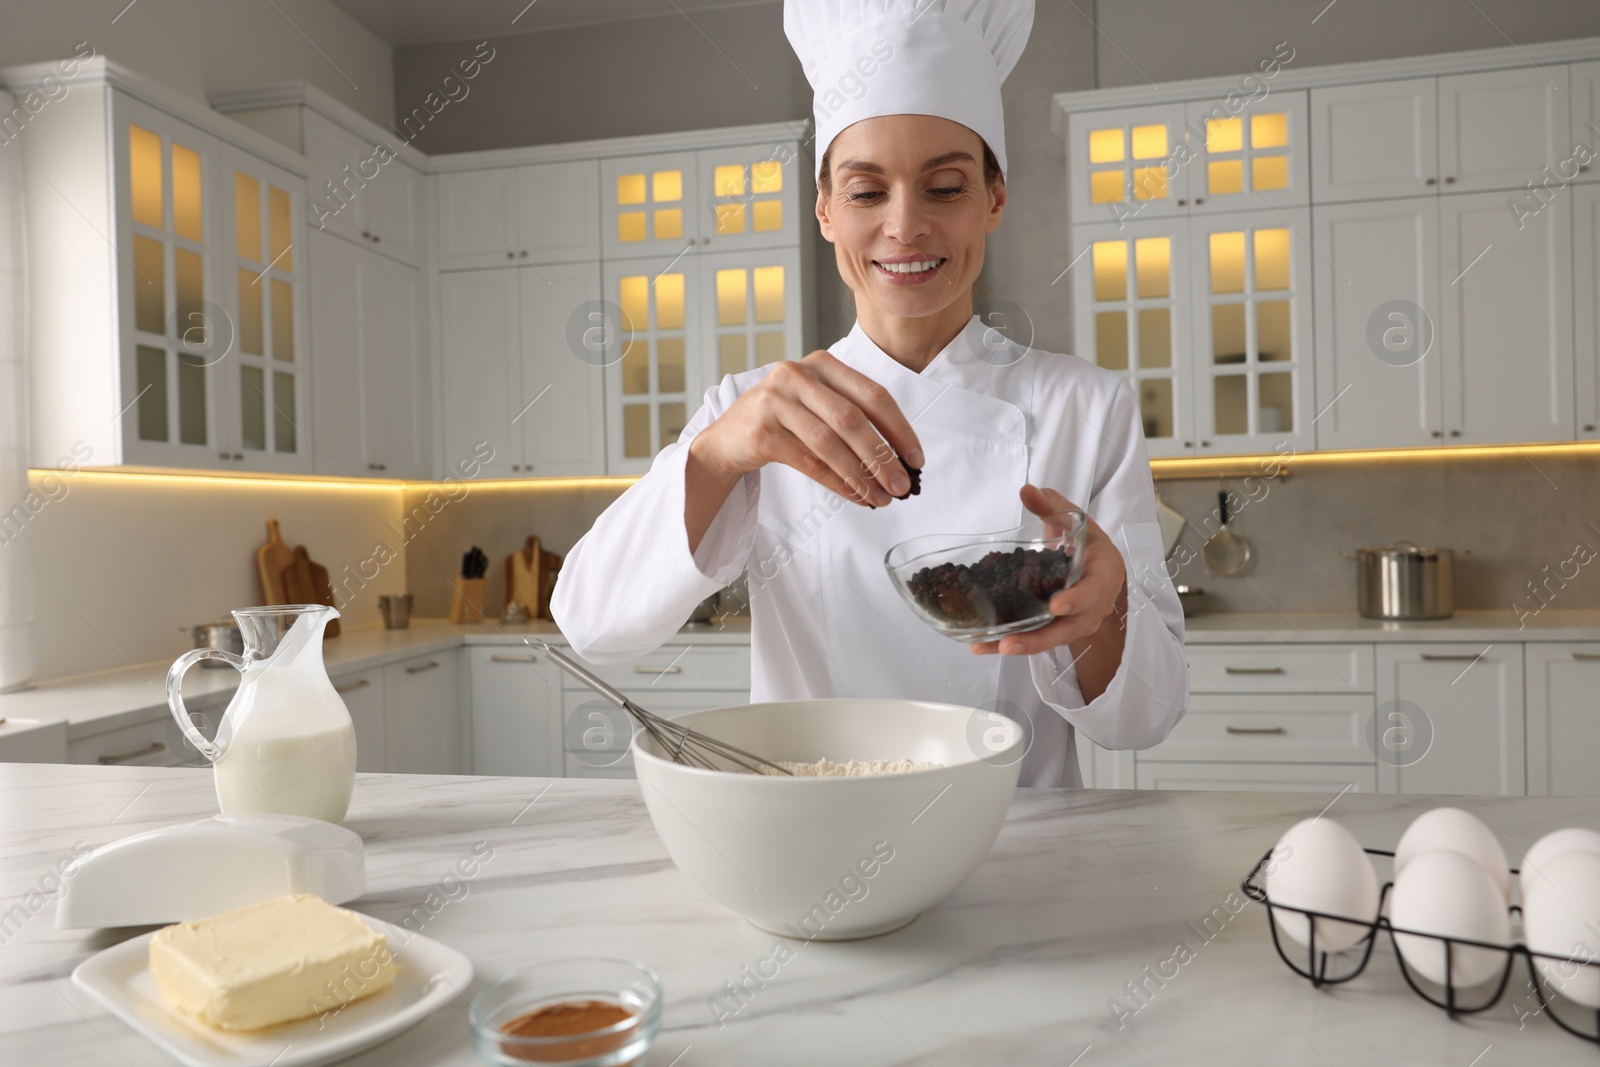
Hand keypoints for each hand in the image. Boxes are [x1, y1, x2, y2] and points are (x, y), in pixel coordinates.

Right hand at [689, 351, 923, 507]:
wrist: (729, 437)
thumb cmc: (784, 421)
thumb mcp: (818, 406)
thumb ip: (854, 419)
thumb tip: (899, 459)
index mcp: (822, 364)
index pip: (872, 395)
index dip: (899, 428)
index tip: (916, 458)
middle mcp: (798, 375)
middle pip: (852, 419)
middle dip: (882, 456)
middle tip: (902, 485)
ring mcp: (775, 401)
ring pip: (830, 442)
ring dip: (861, 474)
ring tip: (881, 497)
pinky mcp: (761, 431)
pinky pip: (808, 462)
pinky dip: (837, 482)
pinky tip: (855, 495)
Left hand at [972, 485, 1127, 658]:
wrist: (1096, 562)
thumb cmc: (1085, 539)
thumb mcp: (1073, 518)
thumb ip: (1051, 505)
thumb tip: (1027, 490)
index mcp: (1104, 573)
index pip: (1093, 590)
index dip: (1076, 600)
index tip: (1055, 606)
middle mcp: (1094, 605)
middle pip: (1068, 628)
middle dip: (1038, 639)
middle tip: (1009, 644)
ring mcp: (1078, 622)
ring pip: (1050, 639)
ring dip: (1019, 646)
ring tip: (985, 647)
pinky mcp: (1060, 629)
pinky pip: (1038, 639)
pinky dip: (1013, 643)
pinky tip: (983, 644)